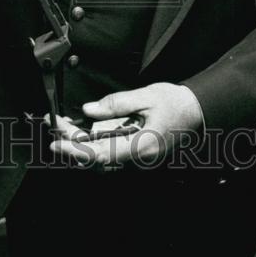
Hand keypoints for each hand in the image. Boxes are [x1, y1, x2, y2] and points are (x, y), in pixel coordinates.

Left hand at [48, 83, 203, 168]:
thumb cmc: (176, 104)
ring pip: (102, 159)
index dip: (76, 151)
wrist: (199, 113)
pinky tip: (84, 132)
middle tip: (56, 126)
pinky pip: (111, 154)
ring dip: (82, 145)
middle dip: (73, 144)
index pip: (101, 154)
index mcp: (141, 147)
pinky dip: (94, 144)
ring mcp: (138, 160)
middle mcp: (138, 159)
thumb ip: (117, 104)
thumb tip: (89, 110)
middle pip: (97, 158)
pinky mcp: (137, 155)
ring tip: (65, 127)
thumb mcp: (147, 96)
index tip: (57, 144)